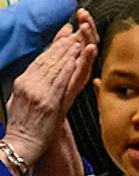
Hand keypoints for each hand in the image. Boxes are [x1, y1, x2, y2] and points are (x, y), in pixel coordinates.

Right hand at [5, 10, 98, 167]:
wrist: (19, 146)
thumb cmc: (22, 127)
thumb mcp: (19, 102)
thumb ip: (29, 86)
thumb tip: (36, 74)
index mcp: (22, 83)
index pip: (41, 60)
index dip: (54, 46)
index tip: (65, 35)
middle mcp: (29, 84)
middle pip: (49, 59)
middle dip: (64, 44)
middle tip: (77, 30)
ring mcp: (39, 92)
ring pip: (57, 65)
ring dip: (70, 50)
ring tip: (81, 37)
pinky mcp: (49, 101)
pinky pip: (63, 79)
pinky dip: (73, 65)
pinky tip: (81, 55)